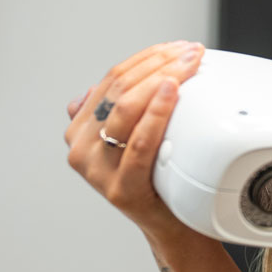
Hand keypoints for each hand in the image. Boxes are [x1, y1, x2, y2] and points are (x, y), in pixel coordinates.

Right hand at [65, 41, 205, 238]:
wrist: (170, 224)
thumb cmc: (157, 176)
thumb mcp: (133, 135)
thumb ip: (118, 109)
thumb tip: (107, 82)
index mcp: (80, 129)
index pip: (112, 79)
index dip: (146, 58)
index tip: (177, 47)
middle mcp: (81, 147)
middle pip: (120, 90)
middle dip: (159, 64)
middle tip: (190, 52)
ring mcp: (98, 170)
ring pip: (127, 109)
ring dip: (162, 79)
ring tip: (188, 65)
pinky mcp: (120, 188)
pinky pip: (139, 142)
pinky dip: (157, 113)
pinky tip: (172, 92)